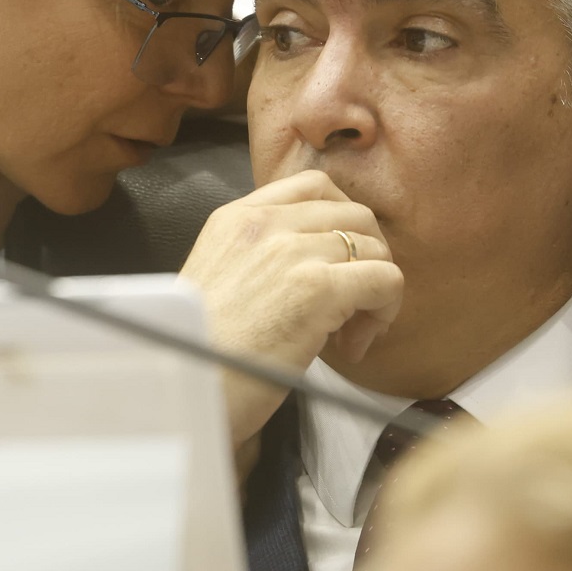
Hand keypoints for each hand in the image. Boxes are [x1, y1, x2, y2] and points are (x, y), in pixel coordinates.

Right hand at [179, 170, 403, 451]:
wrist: (185, 383)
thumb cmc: (200, 350)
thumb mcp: (217, 277)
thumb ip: (256, 255)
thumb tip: (312, 260)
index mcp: (235, 218)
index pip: (313, 186)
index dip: (341, 222)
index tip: (336, 263)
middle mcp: (264, 224)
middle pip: (355, 214)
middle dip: (367, 257)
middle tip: (352, 305)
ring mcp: (292, 252)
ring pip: (376, 248)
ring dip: (375, 291)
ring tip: (350, 333)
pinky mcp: (318, 287)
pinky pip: (386, 280)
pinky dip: (384, 312)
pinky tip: (353, 345)